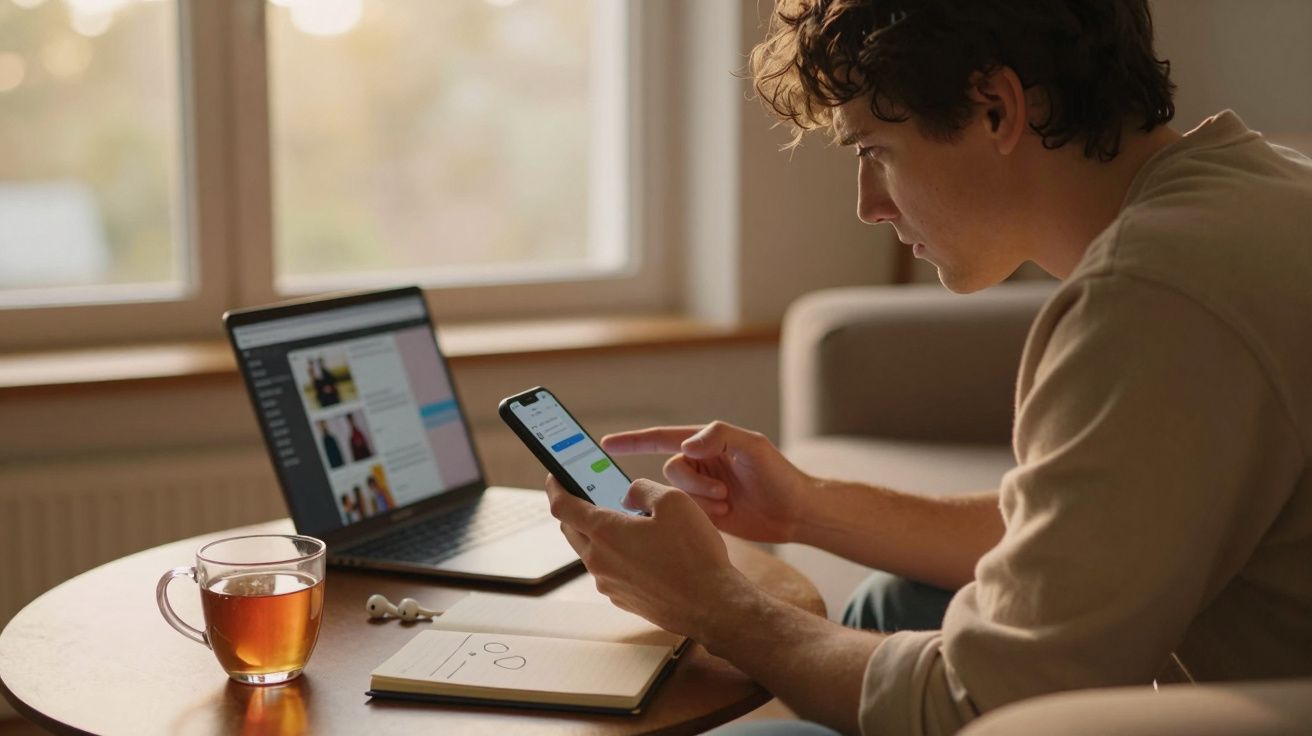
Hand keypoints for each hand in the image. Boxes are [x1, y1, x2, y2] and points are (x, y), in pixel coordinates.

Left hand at [545, 474, 752, 637]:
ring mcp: (609, 583)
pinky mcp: (622, 599)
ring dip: (599, 534)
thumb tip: (628, 494)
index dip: (555, 486)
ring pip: (591, 551)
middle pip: (571, 529)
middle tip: (589, 494)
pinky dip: (616, 555)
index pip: (563, 506)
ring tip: (626, 522)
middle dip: (575, 509)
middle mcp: (599, 560)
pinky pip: (609, 570)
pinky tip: (642, 550)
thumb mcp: (673, 501)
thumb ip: (642, 489)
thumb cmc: (695, 554)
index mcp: (604, 532)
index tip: (555, 476)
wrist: (712, 605)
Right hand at [601, 421, 812, 543]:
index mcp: (706, 443)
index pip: (660, 438)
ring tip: (728, 505)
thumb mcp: (753, 446)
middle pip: (670, 472)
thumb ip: (719, 436)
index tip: (606, 444)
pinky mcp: (704, 515)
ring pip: (676, 496)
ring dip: (700, 502)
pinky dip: (701, 517)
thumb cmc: (780, 475)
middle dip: (692, 484)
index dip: (632, 441)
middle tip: (723, 494)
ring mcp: (701, 491)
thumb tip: (686, 446)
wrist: (797, 513)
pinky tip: (725, 516)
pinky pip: (685, 515)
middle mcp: (700, 465)